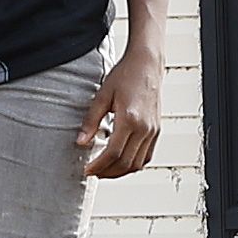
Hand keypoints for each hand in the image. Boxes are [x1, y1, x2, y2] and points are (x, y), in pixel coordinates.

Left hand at [80, 48, 164, 177]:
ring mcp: (153, 131)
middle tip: (93, 172)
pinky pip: (146, 156)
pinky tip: (120, 162)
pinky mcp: (156, 130)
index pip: (113, 153)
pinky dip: (133, 164)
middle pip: (125, 163)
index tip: (87, 169)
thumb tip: (81, 142)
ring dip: (120, 171)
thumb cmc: (125, 76)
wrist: (147, 65)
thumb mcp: (102, 96)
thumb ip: (91, 121)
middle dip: (107, 172)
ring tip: (104, 170)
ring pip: (137, 164)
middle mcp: (144, 128)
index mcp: (130, 119)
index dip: (98, 165)